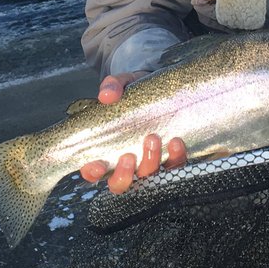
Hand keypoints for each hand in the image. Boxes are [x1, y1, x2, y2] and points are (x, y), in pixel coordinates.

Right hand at [77, 72, 188, 193]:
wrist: (163, 90)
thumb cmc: (135, 92)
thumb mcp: (122, 84)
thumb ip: (112, 86)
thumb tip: (106, 96)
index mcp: (106, 150)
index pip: (93, 171)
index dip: (92, 173)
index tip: (97, 165)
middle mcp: (127, 163)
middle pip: (120, 184)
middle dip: (123, 175)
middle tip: (129, 156)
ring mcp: (150, 163)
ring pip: (148, 178)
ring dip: (150, 164)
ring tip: (153, 138)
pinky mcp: (171, 159)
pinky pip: (175, 167)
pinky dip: (176, 158)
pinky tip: (176, 142)